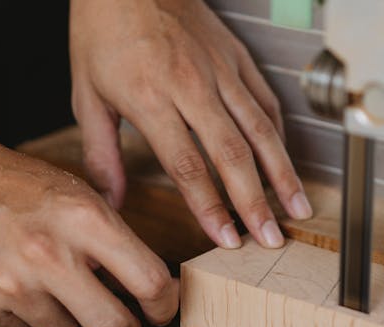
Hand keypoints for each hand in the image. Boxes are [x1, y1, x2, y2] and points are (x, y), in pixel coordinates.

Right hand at [0, 146, 177, 326]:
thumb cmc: (23, 188)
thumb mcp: (82, 197)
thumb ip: (117, 242)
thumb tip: (153, 288)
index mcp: (84, 220)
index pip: (148, 282)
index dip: (164, 304)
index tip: (161, 308)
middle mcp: (48, 254)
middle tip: (123, 322)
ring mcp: (12, 284)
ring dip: (68, 316)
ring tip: (50, 281)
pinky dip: (28, 315)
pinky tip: (18, 283)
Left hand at [70, 0, 311, 249]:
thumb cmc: (102, 31)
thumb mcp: (86, 95)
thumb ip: (101, 154)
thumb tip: (111, 201)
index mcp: (150, 98)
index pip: (187, 166)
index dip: (209, 207)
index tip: (225, 238)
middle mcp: (191, 86)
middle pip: (232, 154)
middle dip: (255, 201)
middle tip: (270, 238)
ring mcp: (219, 69)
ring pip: (259, 128)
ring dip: (280, 172)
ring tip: (297, 207)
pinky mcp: (235, 56)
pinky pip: (264, 99)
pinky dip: (278, 133)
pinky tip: (284, 160)